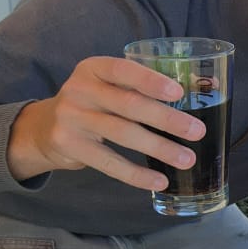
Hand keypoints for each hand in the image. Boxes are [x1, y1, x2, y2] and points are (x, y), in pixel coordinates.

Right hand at [7, 56, 206, 188]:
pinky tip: (160, 180)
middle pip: (128, 104)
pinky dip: (136, 174)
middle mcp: (79, 89)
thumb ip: (141, 87)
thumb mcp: (108, 86)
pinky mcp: (69, 145)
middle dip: (167, 119)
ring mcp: (71, 118)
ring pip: (122, 134)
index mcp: (93, 68)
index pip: (123, 70)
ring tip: (187, 159)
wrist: (43, 128)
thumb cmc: (94, 103)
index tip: (179, 93)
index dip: (151, 81)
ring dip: (159, 148)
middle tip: (197, 131)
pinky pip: (109, 162)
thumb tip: (204, 91)